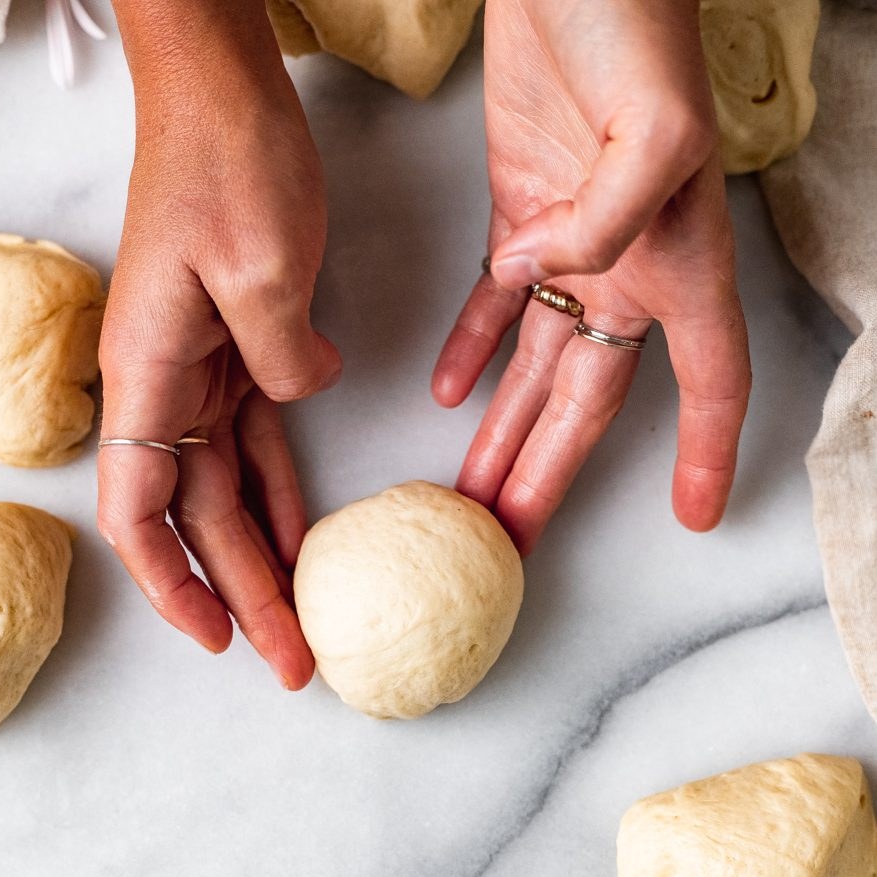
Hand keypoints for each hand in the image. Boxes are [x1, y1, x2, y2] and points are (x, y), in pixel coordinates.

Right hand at [98, 1, 339, 685]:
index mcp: (149, 376)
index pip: (139, 511)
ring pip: (227, 491)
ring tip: (302, 623)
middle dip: (243, 596)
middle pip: (196, 520)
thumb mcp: (259, 264)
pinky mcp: (237, 351)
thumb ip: (279, 359)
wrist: (221, 83)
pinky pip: (257, 444)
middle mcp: (164, 386)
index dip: (170, 585)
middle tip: (293, 662)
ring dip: (263, 558)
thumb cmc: (225, 158)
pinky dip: (280, 494)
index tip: (215, 639)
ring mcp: (198, 371)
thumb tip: (301, 395)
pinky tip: (306, 538)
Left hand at [433, 0, 750, 553]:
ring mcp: (572, 242)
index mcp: (677, 261)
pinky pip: (495, 302)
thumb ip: (601, 222)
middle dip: (551, 473)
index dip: (706, 453)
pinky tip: (453, 396)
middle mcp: (630, 267)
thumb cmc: (636, 27)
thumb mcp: (649, 130)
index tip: (696, 514)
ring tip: (474, 495)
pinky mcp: (520, 209)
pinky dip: (473, 349)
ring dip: (504, 432)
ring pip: (536, 365)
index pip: (708, 381)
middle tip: (514, 540)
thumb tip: (533, 274)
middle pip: (590, 400)